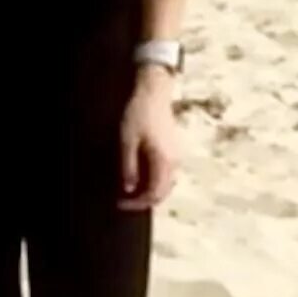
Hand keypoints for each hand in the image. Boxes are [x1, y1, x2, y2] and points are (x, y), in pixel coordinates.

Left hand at [119, 71, 180, 209]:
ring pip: (166, 184)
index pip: (154, 194)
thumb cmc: (139, 114)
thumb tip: (129, 189)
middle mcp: (174, 161)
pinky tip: (140, 177)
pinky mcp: (174, 150)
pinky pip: (167, 174)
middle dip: (143, 202)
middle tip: (124, 202)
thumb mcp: (127, 141)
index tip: (120, 203)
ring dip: (150, 192)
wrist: (154, 93)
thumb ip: (129, 167)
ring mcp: (177, 155)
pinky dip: (154, 181)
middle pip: (163, 193)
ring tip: (130, 191)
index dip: (137, 204)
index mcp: (163, 161)